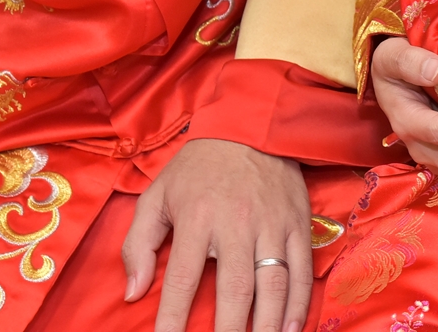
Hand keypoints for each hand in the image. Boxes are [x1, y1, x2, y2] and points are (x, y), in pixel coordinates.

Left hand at [121, 139, 312, 331]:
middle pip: (236, 289)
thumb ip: (138, 244)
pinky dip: (300, 302)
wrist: (252, 126)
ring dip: (269, 323)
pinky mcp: (298, 223)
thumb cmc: (198, 167)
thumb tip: (134, 293)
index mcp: (198, 219)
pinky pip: (303, 269)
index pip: (184, 280)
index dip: (174, 320)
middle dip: (230, 331)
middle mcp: (238, 224)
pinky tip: (292, 328)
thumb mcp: (157, 196)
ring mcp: (273, 225)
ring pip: (275, 284)